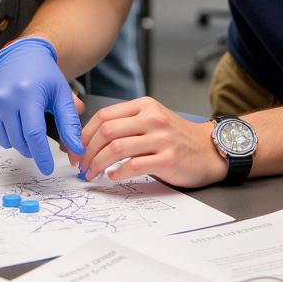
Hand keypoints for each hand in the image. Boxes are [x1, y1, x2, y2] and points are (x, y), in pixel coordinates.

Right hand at [0, 37, 83, 174]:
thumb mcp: (62, 96)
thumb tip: (77, 150)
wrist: (22, 55)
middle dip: (33, 147)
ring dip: (19, 141)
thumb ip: (70, 124)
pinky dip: (6, 133)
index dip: (42, 156)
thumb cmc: (44, 75)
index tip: (48, 169)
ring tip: (27, 122)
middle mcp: (5, 98)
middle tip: (40, 136)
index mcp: (27, 94)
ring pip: (6, 141)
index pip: (34, 134)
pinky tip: (14, 117)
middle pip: (20, 141)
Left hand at [75, 97, 221, 188]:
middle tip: (79, 164)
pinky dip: (118, 173)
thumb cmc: (175, 137)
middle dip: (86, 151)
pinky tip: (113, 176)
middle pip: (107, 132)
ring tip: (91, 173)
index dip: (83, 134)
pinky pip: (134, 166)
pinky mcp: (167, 159)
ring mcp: (161, 138)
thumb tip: (89, 139)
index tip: (74, 149)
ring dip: (97, 164)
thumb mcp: (152, 119)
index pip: (104, 116)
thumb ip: (126, 123)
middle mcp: (152, 118)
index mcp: (144, 106)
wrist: (208, 150)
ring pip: (116, 149)